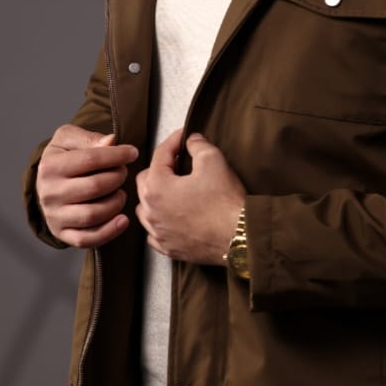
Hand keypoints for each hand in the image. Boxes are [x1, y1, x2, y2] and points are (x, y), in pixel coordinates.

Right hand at [36, 125, 138, 247]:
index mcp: (50, 166)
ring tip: (120, 193)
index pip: (90, 159)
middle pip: (95, 187)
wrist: (47, 182)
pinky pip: (86, 239)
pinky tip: (122, 220)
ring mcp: (54, 215)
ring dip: (116, 203)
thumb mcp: (69, 139)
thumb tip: (110, 141)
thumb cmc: (63, 158)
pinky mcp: (62, 233)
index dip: (117, 155)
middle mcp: (49, 193)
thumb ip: (90, 138)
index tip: (132, 153)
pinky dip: (108, 232)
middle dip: (117, 178)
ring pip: (93, 215)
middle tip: (123, 173)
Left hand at [136, 129, 244, 265]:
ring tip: (173, 190)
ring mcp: (158, 232)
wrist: (239, 238)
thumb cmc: (225, 203)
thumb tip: (192, 140)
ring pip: (146, 208)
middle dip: (161, 169)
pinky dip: (161, 222)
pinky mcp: (169, 248)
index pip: (160, 155)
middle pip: (145, 180)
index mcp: (156, 187)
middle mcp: (151, 211)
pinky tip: (174, 217)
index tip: (182, 137)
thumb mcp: (213, 161)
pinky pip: (155, 232)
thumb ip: (198, 145)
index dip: (173, 141)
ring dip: (156, 196)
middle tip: (179, 163)